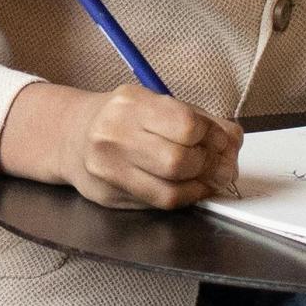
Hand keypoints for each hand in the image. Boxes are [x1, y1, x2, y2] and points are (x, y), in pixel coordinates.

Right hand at [0, 80, 241, 210]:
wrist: (71, 136)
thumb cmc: (122, 119)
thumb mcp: (157, 105)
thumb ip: (201, 120)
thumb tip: (234, 142)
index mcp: (130, 102)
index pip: (187, 124)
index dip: (213, 136)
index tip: (219, 139)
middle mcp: (113, 134)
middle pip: (180, 160)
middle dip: (207, 164)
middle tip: (214, 161)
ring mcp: (107, 167)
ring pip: (172, 188)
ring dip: (199, 184)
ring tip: (203, 175)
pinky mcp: (108, 194)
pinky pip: (161, 203)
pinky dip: (186, 197)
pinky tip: (190, 187)